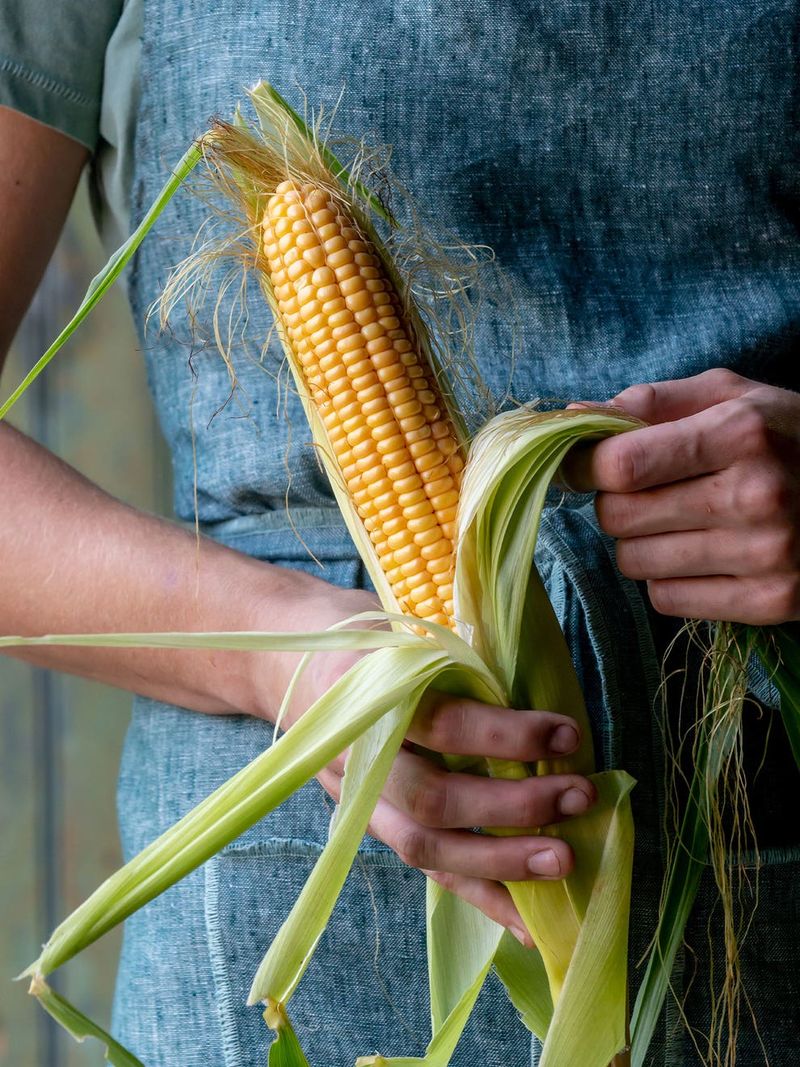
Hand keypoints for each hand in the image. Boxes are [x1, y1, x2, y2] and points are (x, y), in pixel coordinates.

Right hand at [279, 583, 596, 945]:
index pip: (441, 724)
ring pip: (426, 847)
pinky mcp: (372, 826)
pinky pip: (427, 869)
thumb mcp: (404, 626)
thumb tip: (543, 687)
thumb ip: (457, 658)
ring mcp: (359, 799)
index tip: (566, 734)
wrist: (295, 666)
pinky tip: (527, 922)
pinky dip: (479, 897)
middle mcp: (357, 756)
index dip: (506, 735)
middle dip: (513, 806)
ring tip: (564, 861)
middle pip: (434, 799)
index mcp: (367, 695)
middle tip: (577, 796)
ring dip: (502, 862)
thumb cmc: (367, 639)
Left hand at [564, 368, 799, 624]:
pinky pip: (666, 600)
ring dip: (640, 543)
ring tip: (681, 522)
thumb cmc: (786, 437)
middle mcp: (755, 496)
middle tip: (645, 493)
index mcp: (740, 433)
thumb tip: (572, 416)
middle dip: (616, 503)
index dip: (586, 465)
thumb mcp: (732, 396)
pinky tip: (704, 555)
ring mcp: (767, 555)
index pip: (621, 465)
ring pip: (634, 562)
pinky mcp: (772, 602)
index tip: (587, 465)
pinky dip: (670, 579)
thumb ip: (652, 402)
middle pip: (618, 517)